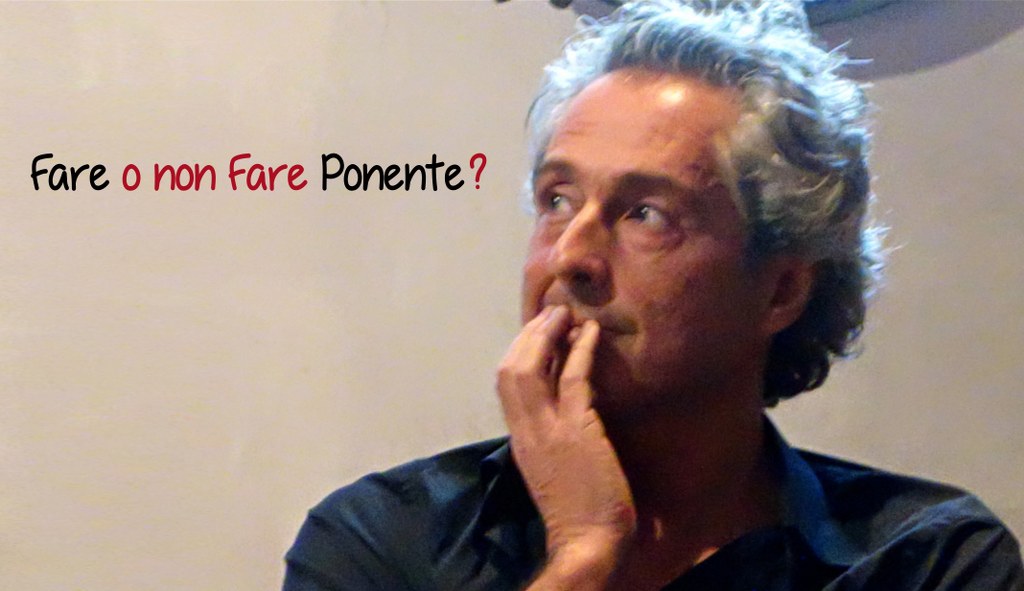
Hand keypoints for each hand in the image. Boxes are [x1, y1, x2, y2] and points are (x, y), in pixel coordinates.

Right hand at [497, 306, 635, 587]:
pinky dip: (580, 351)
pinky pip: (572, 380)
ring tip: (564, 314)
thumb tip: (559, 406)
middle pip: (510, 369)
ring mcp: (548, 430)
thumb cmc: (576, 509)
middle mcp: (526, 430)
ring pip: (531, 369)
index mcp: (519, 438)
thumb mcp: (551, 466)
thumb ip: (548, 436)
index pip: (506, 385)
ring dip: (548, 335)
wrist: (588, 541)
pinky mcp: (576, 432)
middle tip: (550, 312)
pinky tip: (591, 332)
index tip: (537, 331)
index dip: (520, 352)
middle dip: (528, 335)